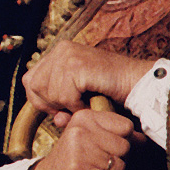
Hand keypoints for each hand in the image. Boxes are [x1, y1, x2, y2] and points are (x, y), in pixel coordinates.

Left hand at [22, 40, 154, 115]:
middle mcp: (60, 49)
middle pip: (33, 86)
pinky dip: (76, 105)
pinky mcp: (77, 65)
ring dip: (66, 106)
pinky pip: (64, 95)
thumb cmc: (112, 90)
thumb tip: (54, 120)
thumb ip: (61, 106)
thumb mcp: (79, 97)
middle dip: (50, 104)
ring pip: (48, 92)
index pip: (30, 80)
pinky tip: (90, 101)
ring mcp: (68, 55)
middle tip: (73, 107)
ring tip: (85, 102)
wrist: (139, 83)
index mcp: (58, 53)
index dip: (41, 100)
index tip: (60, 108)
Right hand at [26, 109, 134, 169]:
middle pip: (125, 147)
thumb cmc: (71, 161)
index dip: (124, 141)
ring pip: (120, 167)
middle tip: (100, 166)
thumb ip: (114, 135)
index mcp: (84, 117)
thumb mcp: (88, 139)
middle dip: (119, 162)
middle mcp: (80, 130)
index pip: (126, 126)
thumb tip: (144, 139)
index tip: (109, 149)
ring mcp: (78, 151)